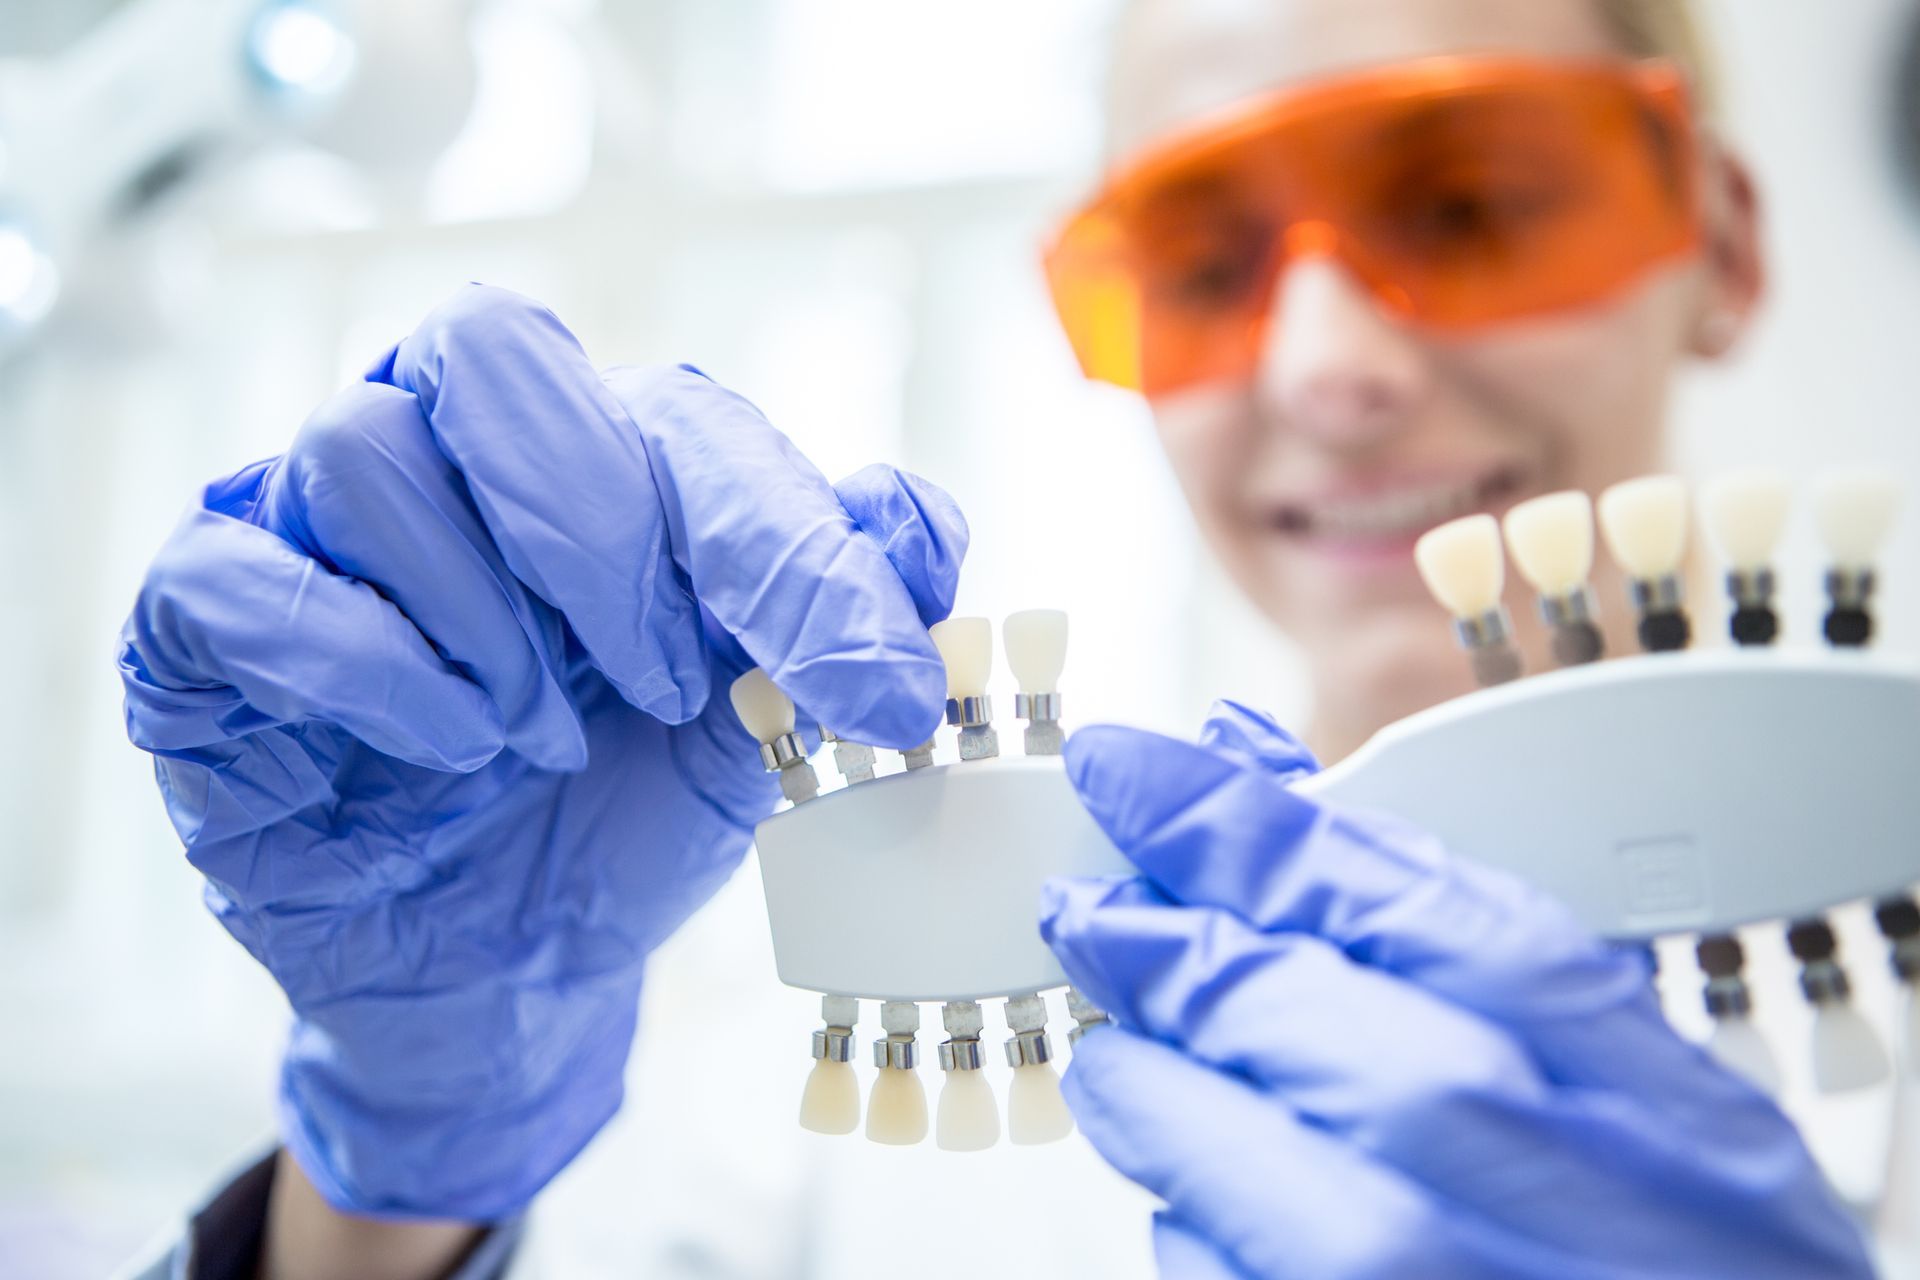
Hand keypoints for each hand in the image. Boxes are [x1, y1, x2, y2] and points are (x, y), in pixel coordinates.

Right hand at [120, 285, 965, 1219]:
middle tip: (668, 680)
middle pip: (491, 351)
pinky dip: (363, 665)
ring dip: (487, 612)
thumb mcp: (757, 729)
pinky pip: (240, 578)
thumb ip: (835, 616)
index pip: (687, 424)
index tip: (879, 691)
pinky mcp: (204, 625)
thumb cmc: (625, 818)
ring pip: (364, 448)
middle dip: (604, 523)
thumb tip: (919, 521)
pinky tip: (450, 749)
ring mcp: (314, 528)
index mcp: (596, 456)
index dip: (790, 550)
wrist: (505, 969)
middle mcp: (449, 456)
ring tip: (540, 738)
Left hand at [1042, 704, 1870, 1278]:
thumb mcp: (1627, 1099)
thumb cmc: (1650, 1261)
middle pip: (1368, 1055)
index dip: (1260, 833)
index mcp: (1682, 1121)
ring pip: (1293, 1200)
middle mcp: (1611, 1232)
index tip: (1139, 777)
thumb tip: (1256, 801)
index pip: (1453, 922)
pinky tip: (1187, 1198)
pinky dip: (1193, 1235)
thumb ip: (1460, 955)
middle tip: (1094, 916)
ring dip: (1170, 1104)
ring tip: (1121, 1060)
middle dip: (1198, 965)